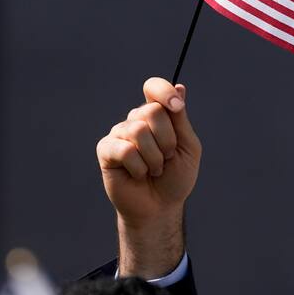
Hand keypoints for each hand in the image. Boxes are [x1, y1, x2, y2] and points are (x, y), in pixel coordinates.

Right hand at [96, 78, 201, 276]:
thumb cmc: (176, 177)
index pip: (154, 88)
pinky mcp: (106, 150)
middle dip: (167, 140)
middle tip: (167, 158)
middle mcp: (136, 120)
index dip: (163, 92)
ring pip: (139, 131)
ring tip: (153, 170)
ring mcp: (119, 134)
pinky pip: (125, 150)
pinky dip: (139, 167)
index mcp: (157, 115)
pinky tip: (138, 174)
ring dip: (155, 158)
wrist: (160, 207)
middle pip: (152, 111)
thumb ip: (180, 120)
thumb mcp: (188, 147)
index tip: (177, 107)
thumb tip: (179, 88)